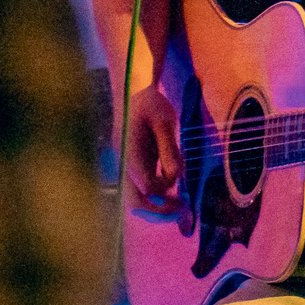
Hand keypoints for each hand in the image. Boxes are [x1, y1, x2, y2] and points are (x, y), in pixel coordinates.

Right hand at [123, 83, 184, 215]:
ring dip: (156, 207)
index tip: (181, 192)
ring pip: (134, 199)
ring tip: (179, 206)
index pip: (146, 186)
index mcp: (129, 153)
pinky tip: (171, 192)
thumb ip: (169, 149)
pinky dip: (153, 197)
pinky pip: (138, 189)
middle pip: (135, 202)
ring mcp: (124, 167)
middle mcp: (123, 164)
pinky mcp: (130, 167)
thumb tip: (175, 177)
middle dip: (158, 212)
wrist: (132, 92)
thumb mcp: (165, 121)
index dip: (165, 191)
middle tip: (181, 212)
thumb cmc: (150, 104)